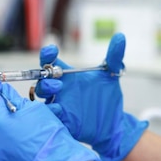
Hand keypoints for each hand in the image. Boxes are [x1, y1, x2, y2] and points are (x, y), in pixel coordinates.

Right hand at [36, 33, 147, 160]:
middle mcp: (59, 89)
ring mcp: (58, 104)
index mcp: (67, 76)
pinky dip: (50, 111)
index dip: (48, 54)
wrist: (113, 123)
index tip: (52, 50)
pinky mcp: (61, 120)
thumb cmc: (107, 99)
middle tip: (58, 80)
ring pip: (40, 96)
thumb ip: (114, 56)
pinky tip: (58, 109)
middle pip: (41, 79)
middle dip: (44, 77)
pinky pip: (49, 114)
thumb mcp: (112, 75)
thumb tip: (120, 37)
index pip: (50, 61)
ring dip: (44, 90)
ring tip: (57, 90)